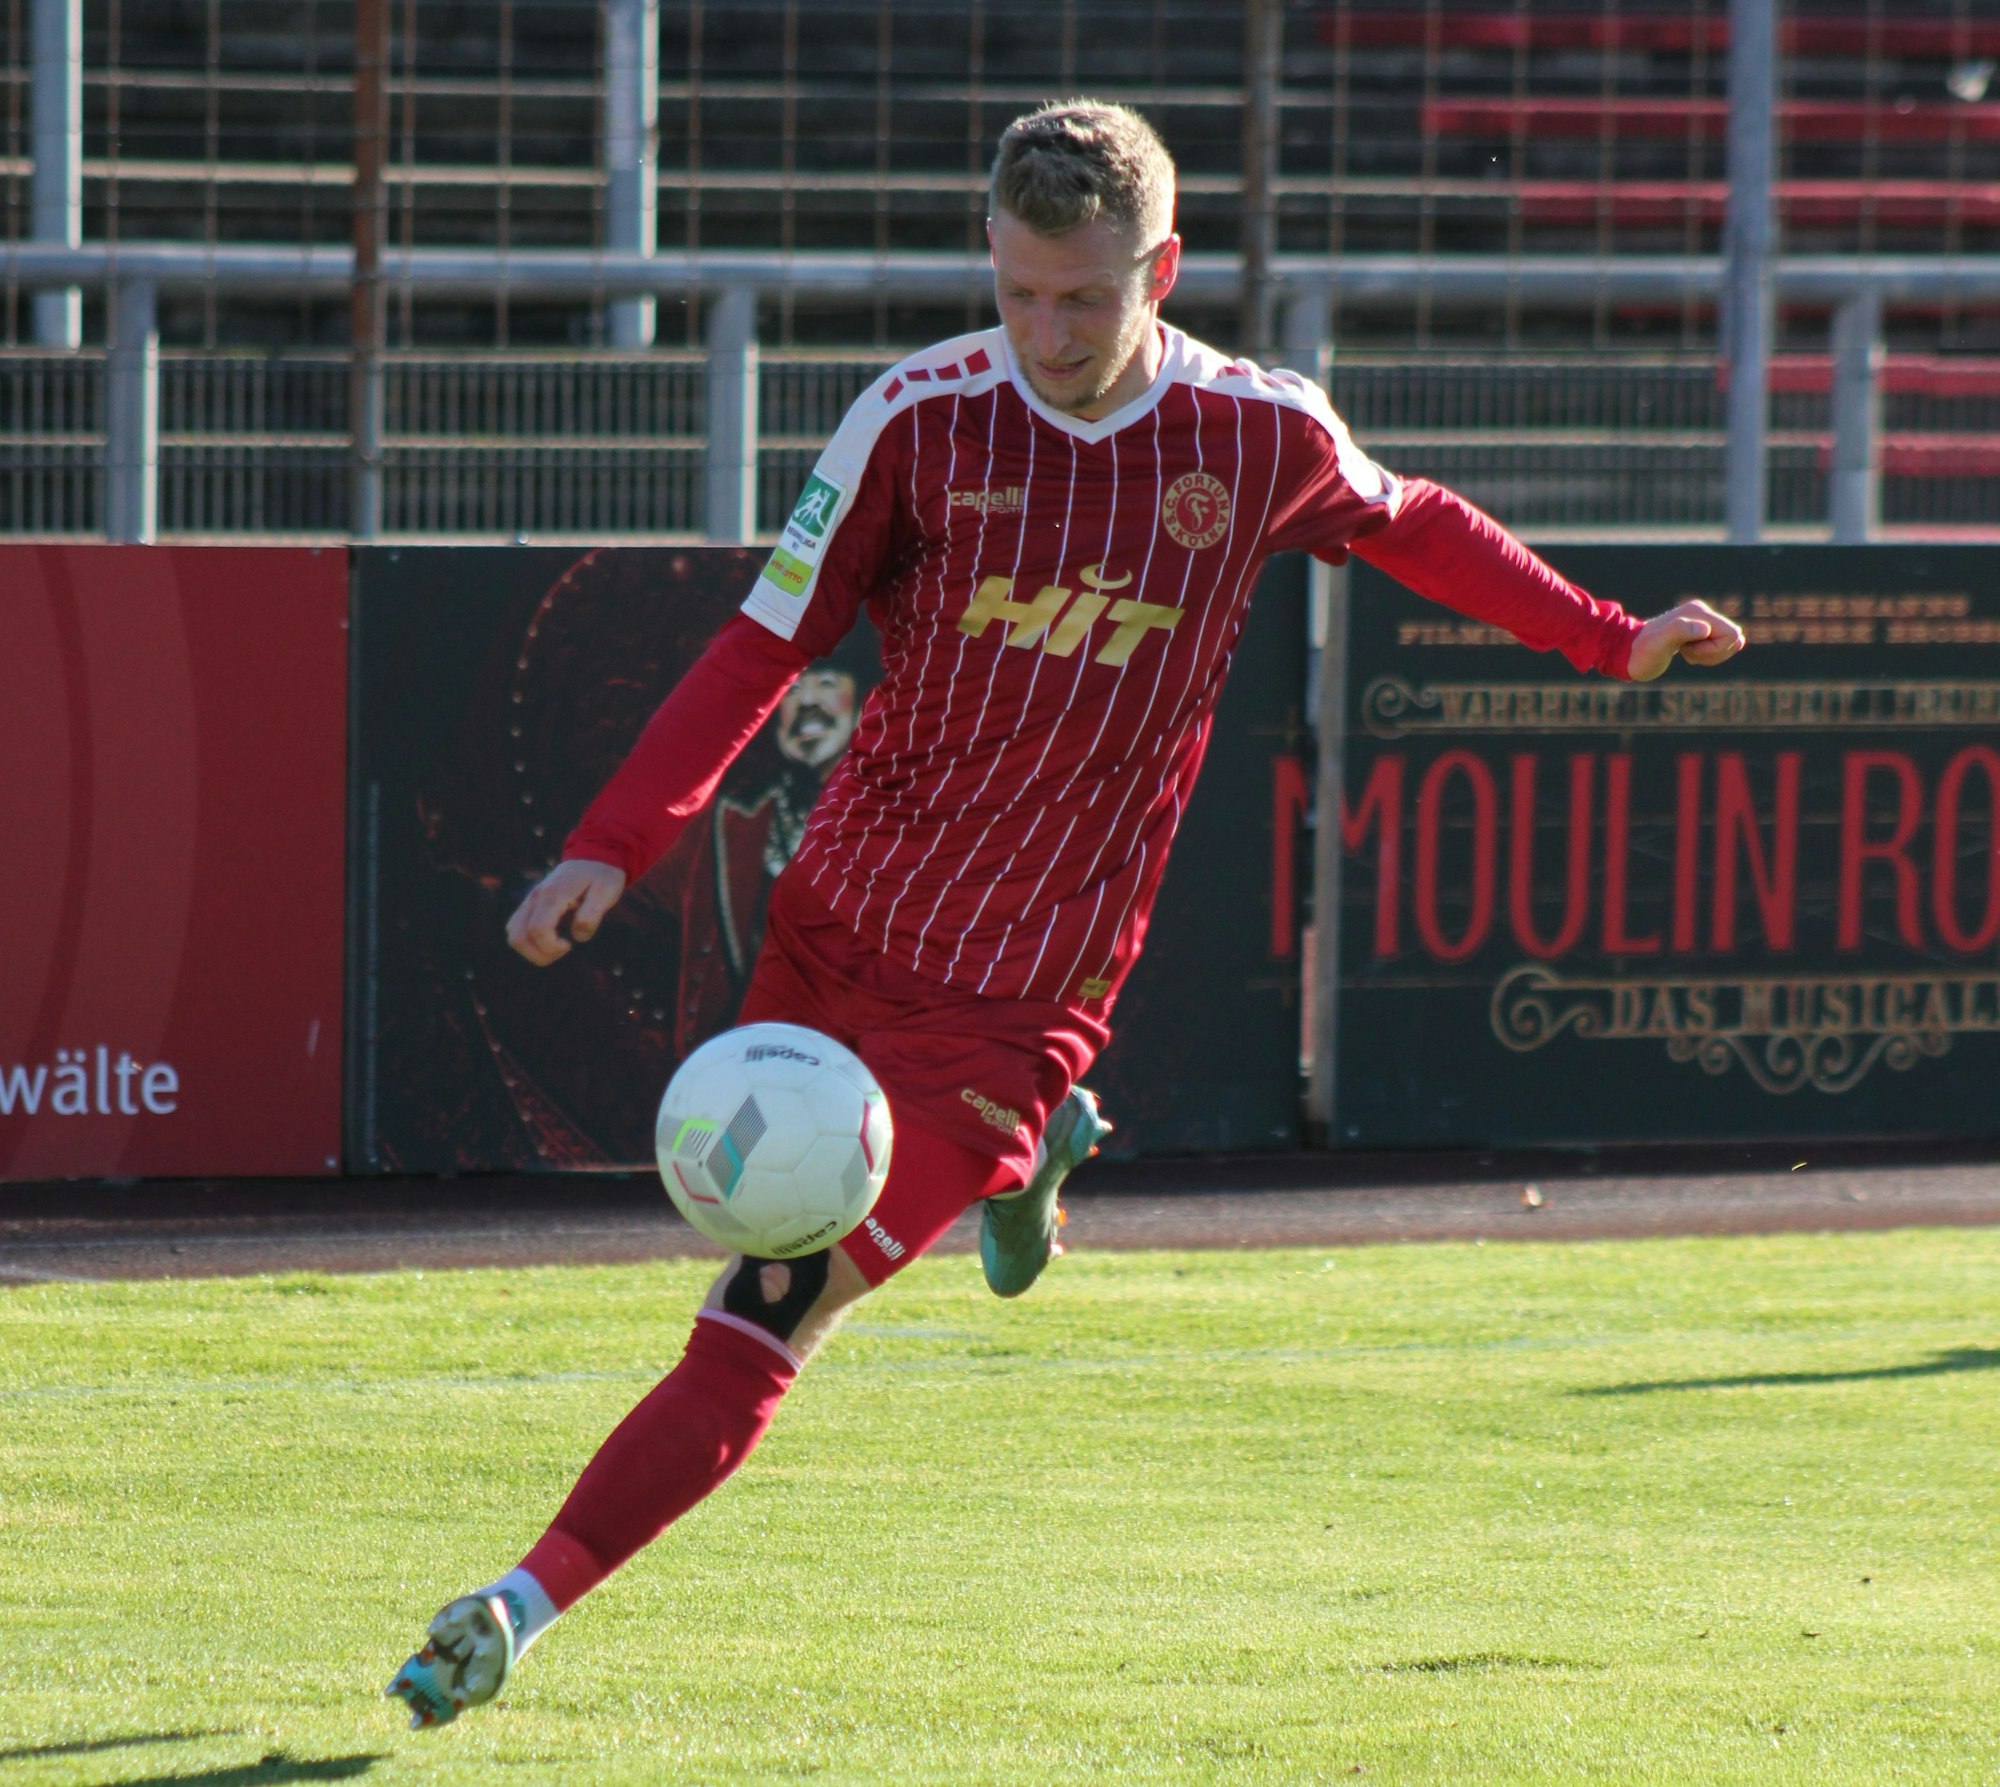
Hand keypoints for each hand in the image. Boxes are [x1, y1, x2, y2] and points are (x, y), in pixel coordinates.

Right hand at [506, 859, 627, 965]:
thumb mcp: (607, 891)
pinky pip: (516, 927)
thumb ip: (593, 913)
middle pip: (517, 936)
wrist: (593, 856)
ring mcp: (530, 900)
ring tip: (557, 946)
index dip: (551, 947)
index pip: (538, 929)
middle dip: (540, 954)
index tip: (570, 945)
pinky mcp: (530, 904)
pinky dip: (529, 940)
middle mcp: (536, 897)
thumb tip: (578, 936)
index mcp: (553, 894)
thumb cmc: (602, 875)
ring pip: (513, 933)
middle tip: (565, 948)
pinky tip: (552, 938)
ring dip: (532, 949)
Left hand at [1625, 598, 1746, 682]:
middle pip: (1733, 638)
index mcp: (1698, 612)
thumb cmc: (1642, 652)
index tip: (1688, 650)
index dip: (1715, 650)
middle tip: (1686, 652)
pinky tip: (1685, 652)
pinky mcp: (1698, 632)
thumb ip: (1680, 631)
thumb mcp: (1658, 643)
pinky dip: (1705, 656)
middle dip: (1713, 653)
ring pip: (1728, 643)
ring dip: (1709, 655)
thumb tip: (1704, 629)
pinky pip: (1719, 646)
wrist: (1627, 653)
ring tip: (1684, 652)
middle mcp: (1701, 613)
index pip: (1731, 634)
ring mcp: (1700, 621)